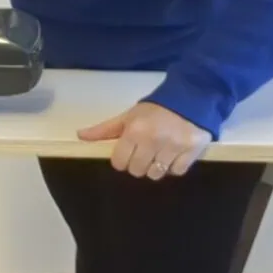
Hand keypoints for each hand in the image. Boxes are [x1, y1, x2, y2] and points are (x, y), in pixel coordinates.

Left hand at [77, 102, 210, 179]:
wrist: (191, 97)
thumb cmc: (155, 109)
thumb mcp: (128, 116)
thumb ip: (105, 129)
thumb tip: (80, 135)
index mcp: (135, 131)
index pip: (119, 162)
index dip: (122, 158)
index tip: (129, 150)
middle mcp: (153, 141)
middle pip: (137, 171)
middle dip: (139, 163)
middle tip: (146, 151)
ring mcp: (174, 148)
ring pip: (156, 174)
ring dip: (156, 167)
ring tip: (160, 152)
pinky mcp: (192, 152)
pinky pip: (177, 172)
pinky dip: (174, 166)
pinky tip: (174, 154)